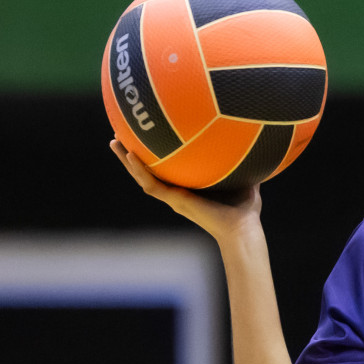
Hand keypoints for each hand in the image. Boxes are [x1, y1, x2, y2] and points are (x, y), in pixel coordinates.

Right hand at [109, 138, 261, 240]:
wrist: (242, 229)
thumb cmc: (245, 210)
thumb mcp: (244, 179)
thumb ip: (242, 161)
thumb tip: (250, 139)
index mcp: (189, 188)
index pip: (166, 169)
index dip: (154, 155)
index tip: (146, 137)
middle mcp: (177, 192)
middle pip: (148, 171)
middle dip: (133, 154)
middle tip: (119, 135)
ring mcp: (174, 197)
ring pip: (143, 177)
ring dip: (127, 160)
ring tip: (114, 141)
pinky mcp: (175, 201)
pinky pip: (152, 184)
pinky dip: (140, 170)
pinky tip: (130, 155)